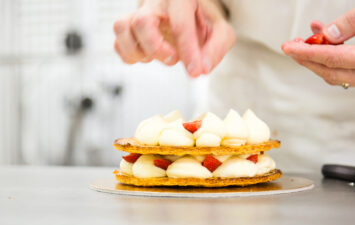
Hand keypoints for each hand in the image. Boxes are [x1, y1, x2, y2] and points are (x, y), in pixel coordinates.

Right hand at [113, 0, 234, 77]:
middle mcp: (157, 2)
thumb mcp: (221, 33)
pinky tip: (146, 57)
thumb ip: (216, 49)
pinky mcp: (130, 27)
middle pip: (142, 21)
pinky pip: (117, 41)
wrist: (191, 12)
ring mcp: (140, 13)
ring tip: (154, 57)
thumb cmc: (204, 21)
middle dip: (157, 48)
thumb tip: (202, 68)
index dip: (188, 52)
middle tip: (173, 59)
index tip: (195, 71)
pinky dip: (129, 55)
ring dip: (137, 51)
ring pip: (122, 27)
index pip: (180, 24)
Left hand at [281, 0, 354, 88]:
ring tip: (305, 37)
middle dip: (307, 59)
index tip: (287, 47)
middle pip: (331, 72)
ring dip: (317, 58)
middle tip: (291, 44)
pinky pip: (347, 70)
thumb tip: (326, 34)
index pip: (335, 59)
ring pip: (337, 75)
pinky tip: (324, 39)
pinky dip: (331, 57)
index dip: (308, 53)